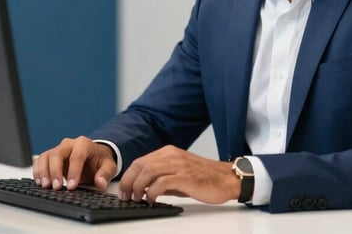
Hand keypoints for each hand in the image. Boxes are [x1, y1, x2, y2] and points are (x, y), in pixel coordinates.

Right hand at [33, 136, 116, 190]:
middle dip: (55, 171)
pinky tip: (39, 182)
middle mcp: (69, 144)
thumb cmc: (99, 161)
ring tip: (45, 186)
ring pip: (46, 156)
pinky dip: (38, 171)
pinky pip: (40, 160)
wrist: (93, 157)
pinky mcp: (50, 156)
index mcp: (84, 144)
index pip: (77, 156)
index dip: (73, 172)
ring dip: (43, 171)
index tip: (72, 186)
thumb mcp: (109, 166)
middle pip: (58, 154)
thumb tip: (100, 183)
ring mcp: (58, 149)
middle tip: (56, 187)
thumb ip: (105, 174)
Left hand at [118, 145, 239, 203]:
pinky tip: (152, 200)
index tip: (124, 190)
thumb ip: (162, 178)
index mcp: (169, 152)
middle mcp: (172, 155)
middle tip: (126, 196)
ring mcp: (179, 165)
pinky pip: (161, 183)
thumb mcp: (179, 174)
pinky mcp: (185, 176)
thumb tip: (144, 189)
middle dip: (129, 182)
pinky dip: (152, 193)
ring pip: (148, 172)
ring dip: (138, 187)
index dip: (128, 176)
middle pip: (141, 165)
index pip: (140, 161)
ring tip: (137, 199)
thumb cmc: (205, 178)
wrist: (227, 179)